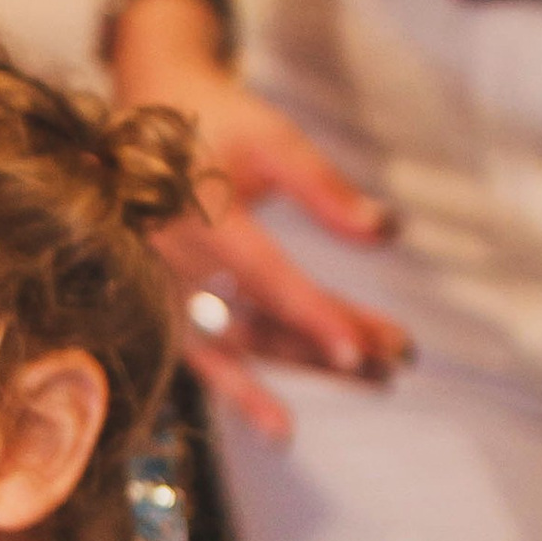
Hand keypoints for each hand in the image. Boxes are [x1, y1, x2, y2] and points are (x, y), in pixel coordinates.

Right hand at [108, 3, 406, 443]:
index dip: (312, 314)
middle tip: (397, 361)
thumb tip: (387, 233)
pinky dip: (240, 390)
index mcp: (193, 211)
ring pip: (237, 343)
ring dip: (302, 364)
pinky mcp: (162, 308)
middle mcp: (170, 262)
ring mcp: (162, 291)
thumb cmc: (213, 121)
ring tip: (376, 378)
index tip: (361, 349)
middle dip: (325, 345)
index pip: (263, 275)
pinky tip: (279, 424)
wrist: (145, 116)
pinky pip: (204, 358)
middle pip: (256, 319)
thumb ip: (323, 186)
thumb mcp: (270, 138)